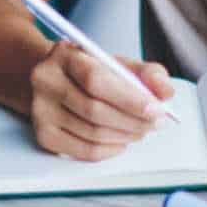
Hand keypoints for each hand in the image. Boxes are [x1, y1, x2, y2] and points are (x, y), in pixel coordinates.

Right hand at [28, 41, 175, 160]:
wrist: (54, 81)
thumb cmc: (90, 72)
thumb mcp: (118, 64)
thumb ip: (147, 74)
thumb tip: (165, 92)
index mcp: (64, 55)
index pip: (96, 79)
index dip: (129, 98)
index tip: (156, 108)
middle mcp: (45, 81)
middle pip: (93, 110)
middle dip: (132, 120)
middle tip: (155, 123)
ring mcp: (40, 110)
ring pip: (90, 133)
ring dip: (124, 136)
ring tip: (141, 130)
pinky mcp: (43, 136)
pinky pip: (82, 151)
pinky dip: (109, 150)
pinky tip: (122, 141)